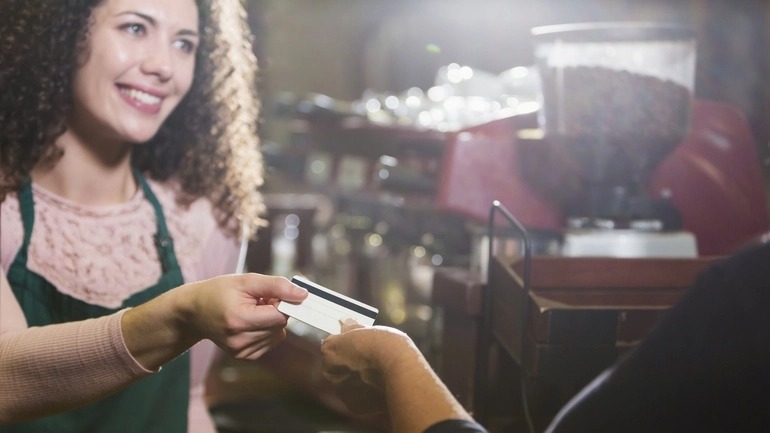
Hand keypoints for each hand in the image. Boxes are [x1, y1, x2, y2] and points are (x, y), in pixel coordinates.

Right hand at [183, 273, 307, 359]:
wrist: (194, 311)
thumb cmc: (219, 292)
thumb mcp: (246, 281)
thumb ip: (277, 286)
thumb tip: (303, 295)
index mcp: (239, 320)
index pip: (280, 315)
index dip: (280, 302)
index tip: (269, 294)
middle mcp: (239, 341)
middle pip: (280, 326)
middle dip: (275, 310)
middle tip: (256, 301)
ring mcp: (241, 352)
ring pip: (278, 335)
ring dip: (270, 321)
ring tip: (251, 311)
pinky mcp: (243, 356)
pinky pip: (270, 342)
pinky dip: (265, 330)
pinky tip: (250, 322)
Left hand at [320, 321, 417, 413]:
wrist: (401, 373)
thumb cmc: (387, 346)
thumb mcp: (370, 330)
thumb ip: (354, 329)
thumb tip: (346, 323)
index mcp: (330, 349)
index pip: (332, 344)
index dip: (346, 343)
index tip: (357, 344)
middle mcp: (330, 371)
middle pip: (337, 365)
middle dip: (349, 363)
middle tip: (369, 360)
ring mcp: (341, 390)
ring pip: (347, 383)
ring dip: (357, 380)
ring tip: (377, 374)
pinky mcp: (353, 406)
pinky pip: (357, 397)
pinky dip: (366, 393)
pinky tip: (379, 386)